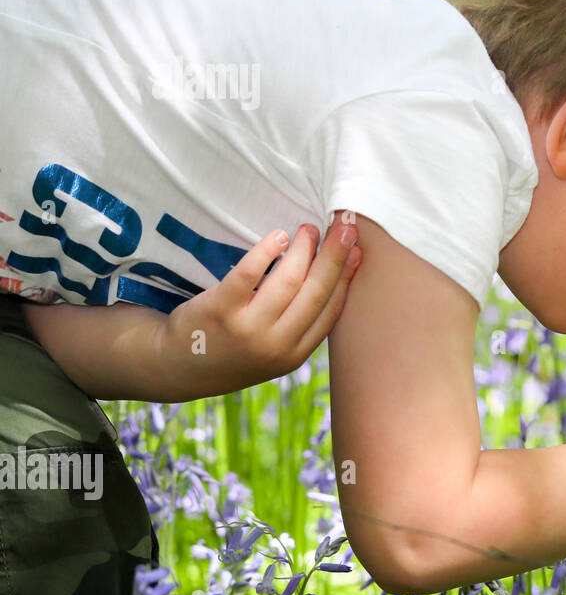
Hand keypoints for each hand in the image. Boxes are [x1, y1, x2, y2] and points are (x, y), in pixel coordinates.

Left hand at [152, 216, 361, 396]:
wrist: (178, 366)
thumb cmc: (233, 350)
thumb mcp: (273, 351)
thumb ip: (301, 323)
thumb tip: (336, 276)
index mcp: (294, 355)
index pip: (331, 311)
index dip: (347, 277)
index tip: (357, 251)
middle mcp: (275, 345)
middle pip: (315, 292)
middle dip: (334, 256)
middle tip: (344, 228)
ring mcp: (247, 329)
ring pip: (288, 281)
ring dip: (304, 249)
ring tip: (309, 230)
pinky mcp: (220, 310)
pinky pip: (249, 273)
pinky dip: (267, 250)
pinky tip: (278, 236)